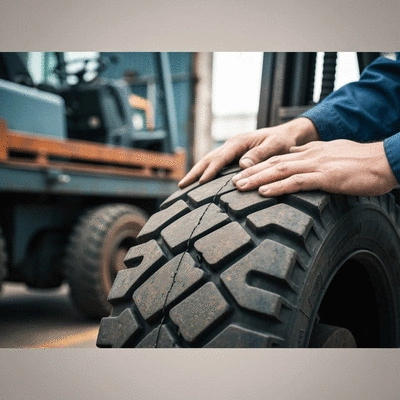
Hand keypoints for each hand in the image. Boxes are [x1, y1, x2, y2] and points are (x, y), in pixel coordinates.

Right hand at [178, 118, 318, 187]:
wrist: (287, 135)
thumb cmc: (282, 141)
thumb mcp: (275, 146)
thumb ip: (259, 155)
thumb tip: (242, 167)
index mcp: (238, 142)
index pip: (220, 158)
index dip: (210, 170)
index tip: (200, 183)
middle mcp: (231, 145)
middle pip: (208, 159)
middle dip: (194, 172)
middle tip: (181, 186)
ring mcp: (230, 150)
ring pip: (209, 161)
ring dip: (196, 173)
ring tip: (184, 186)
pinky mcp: (233, 156)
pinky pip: (215, 164)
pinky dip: (205, 172)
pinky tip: (199, 182)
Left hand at [232, 139, 397, 196]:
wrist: (385, 160)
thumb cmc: (360, 162)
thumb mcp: (331, 155)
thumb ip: (312, 157)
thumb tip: (295, 160)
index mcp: (309, 153)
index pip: (277, 158)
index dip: (258, 166)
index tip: (241, 174)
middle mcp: (308, 156)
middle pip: (272, 163)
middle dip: (250, 173)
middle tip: (231, 182)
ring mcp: (316, 166)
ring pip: (279, 171)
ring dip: (257, 179)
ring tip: (238, 187)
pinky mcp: (327, 177)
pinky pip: (297, 182)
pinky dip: (278, 187)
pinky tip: (263, 193)